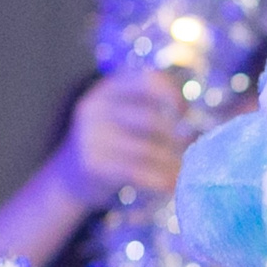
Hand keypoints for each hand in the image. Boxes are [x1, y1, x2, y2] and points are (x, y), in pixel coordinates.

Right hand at [50, 71, 184, 208]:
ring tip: (184, 170)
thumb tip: (196, 123)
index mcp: (107, 89)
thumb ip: (152, 107)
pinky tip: (171, 186)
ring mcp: (91, 136)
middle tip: (188, 151)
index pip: (148, 80)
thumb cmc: (112, 142)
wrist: (71, 177)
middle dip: (177, 138)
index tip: (185, 112)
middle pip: (153, 120)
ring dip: (173, 163)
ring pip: (149, 149)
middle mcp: (96, 108)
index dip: (173, 94)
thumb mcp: (123, 114)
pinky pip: (139, 172)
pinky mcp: (94, 164)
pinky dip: (161, 180)